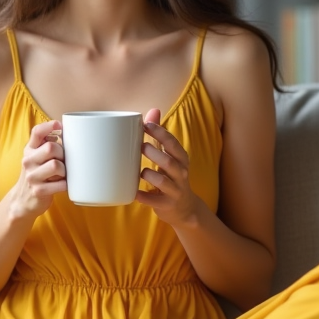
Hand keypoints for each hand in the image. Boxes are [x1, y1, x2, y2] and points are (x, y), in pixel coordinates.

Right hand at [7, 119, 66, 221]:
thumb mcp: (37, 158)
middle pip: (51, 147)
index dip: (49, 126)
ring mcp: (32, 176)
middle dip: (63, 153)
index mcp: (29, 150)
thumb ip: (46, 144)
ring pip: (56, 165)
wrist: (23, 200)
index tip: (60, 126)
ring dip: (64, 170)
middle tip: (64, 161)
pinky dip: (65, 184)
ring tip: (63, 174)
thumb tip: (64, 131)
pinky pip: (60, 184)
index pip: (36, 132)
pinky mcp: (38, 191)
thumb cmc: (37, 175)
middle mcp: (28, 161)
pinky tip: (63, 184)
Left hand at [136, 108, 202, 228]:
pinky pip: (154, 200)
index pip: (173, 144)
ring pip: (162, 181)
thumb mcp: (170, 156)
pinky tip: (133, 192)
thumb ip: (161, 136)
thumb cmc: (172, 176)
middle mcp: (181, 174)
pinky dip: (142, 196)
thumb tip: (153, 110)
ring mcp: (175, 190)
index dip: (160, 133)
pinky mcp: (167, 205)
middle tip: (140, 146)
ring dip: (148, 174)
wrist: (185, 209)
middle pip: (169, 162)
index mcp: (181, 159)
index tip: (145, 125)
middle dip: (154, 153)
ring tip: (140, 171)